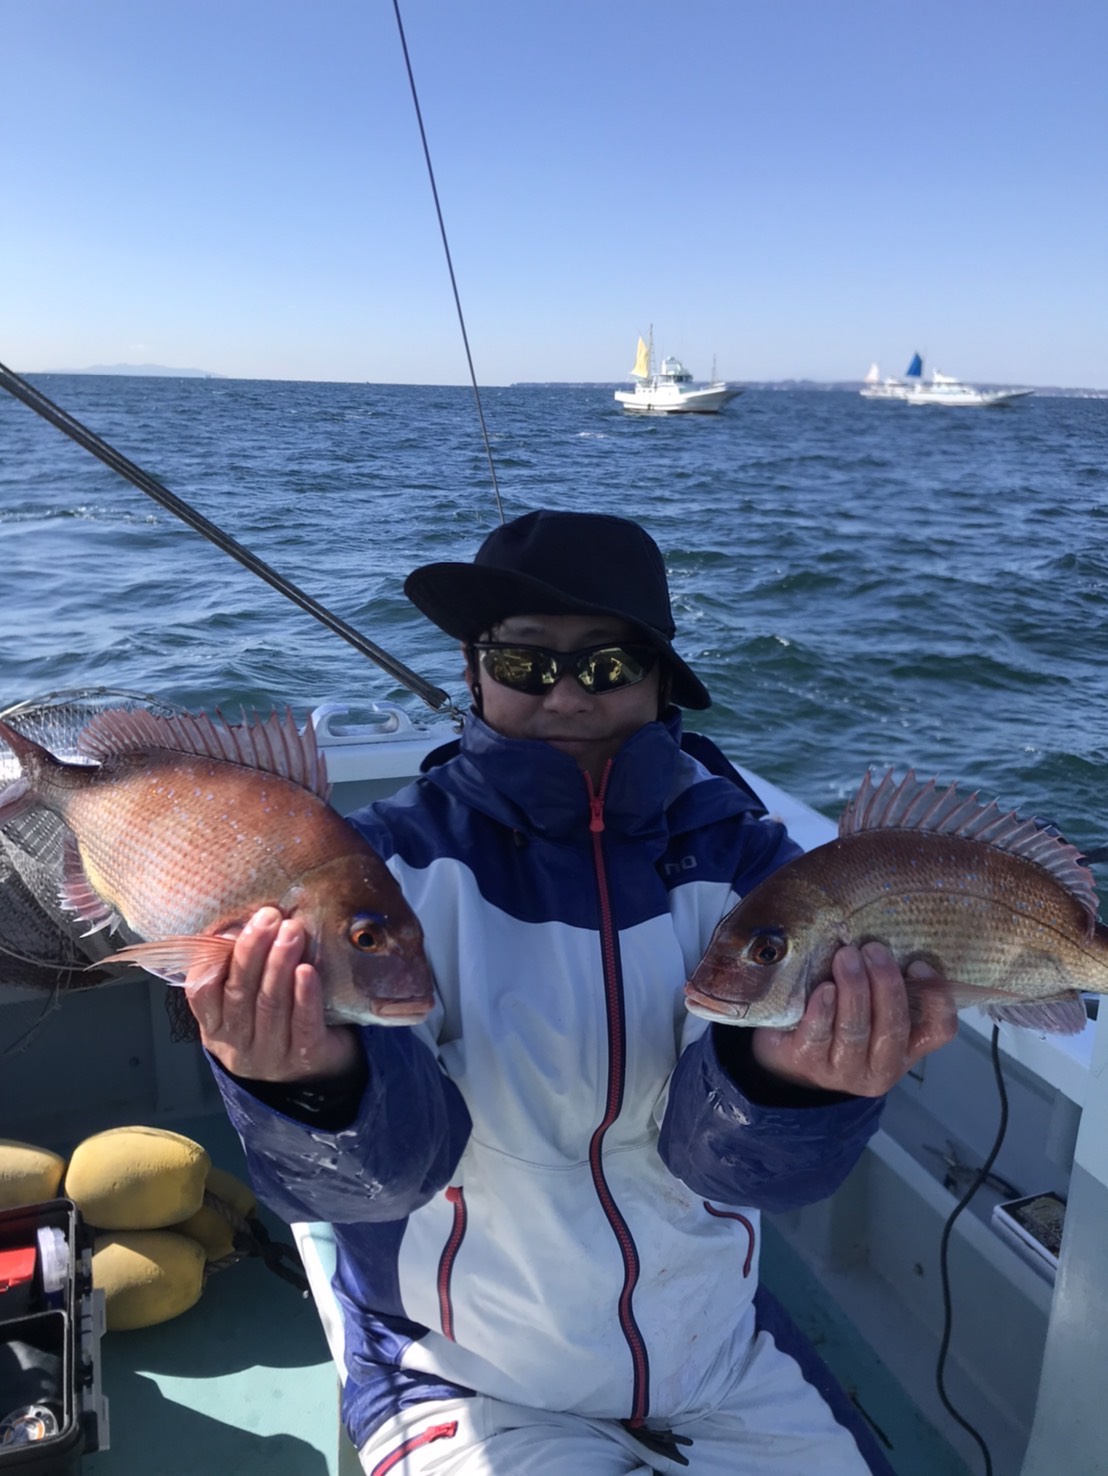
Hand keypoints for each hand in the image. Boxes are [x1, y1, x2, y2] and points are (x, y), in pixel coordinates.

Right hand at [186, 906, 360, 1082]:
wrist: (314, 1073)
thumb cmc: (276, 1022)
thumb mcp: (245, 1003)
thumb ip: (237, 971)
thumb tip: (242, 921)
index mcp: (214, 1026)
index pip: (200, 992)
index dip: (214, 959)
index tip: (234, 926)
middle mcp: (236, 1044)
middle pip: (239, 992)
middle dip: (253, 950)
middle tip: (269, 917)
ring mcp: (270, 1055)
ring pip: (270, 1004)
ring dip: (279, 963)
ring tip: (291, 931)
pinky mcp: (304, 1058)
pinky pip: (303, 1024)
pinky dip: (305, 996)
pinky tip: (307, 971)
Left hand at [750, 941, 956, 1097]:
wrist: (796, 1061)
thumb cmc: (843, 1026)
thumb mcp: (874, 1013)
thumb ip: (886, 989)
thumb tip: (887, 941)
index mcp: (908, 1049)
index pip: (939, 1031)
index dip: (936, 998)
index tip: (918, 963)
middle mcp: (883, 1067)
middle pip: (893, 1026)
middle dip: (885, 983)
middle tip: (873, 949)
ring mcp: (845, 1070)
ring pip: (856, 1029)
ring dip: (854, 988)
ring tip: (846, 956)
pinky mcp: (809, 1063)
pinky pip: (818, 1035)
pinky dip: (823, 1009)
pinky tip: (824, 988)